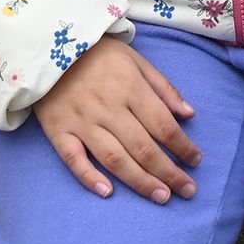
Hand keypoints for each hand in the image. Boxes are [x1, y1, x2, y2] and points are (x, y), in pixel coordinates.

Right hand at [29, 36, 201, 203]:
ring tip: (161, 197)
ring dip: (140, 181)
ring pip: (114, 158)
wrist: (47, 46)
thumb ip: (163, 87)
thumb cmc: (97, 53)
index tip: (196, 161)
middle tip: (187, 191)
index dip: (183, 146)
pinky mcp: (58, 130)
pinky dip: (89, 177)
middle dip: (169, 172)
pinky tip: (107, 192)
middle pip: (143, 148)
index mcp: (131, 87)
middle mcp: (108, 107)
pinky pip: (74, 159)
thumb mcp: (135, 59)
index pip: (163, 125)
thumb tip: (188, 114)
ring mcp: (82, 121)